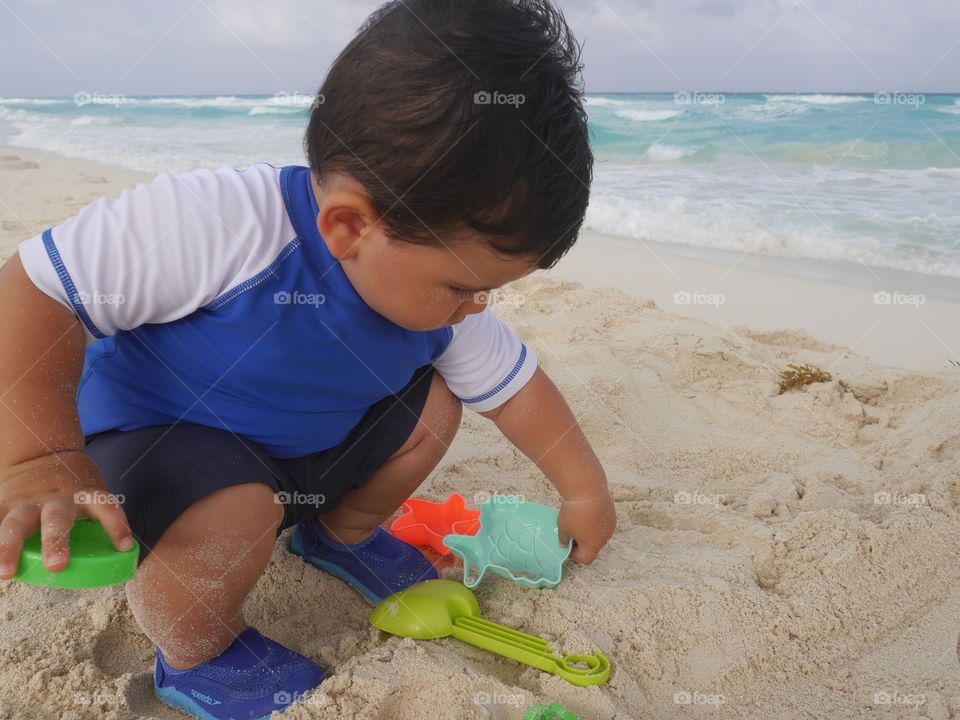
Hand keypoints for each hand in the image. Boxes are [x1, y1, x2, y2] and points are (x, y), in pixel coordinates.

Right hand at [0, 451, 132, 578]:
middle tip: (56, 565)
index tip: (125, 547)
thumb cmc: (75, 486)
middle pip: (56, 517)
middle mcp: (57, 497)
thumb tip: (121, 559)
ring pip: (16, 522)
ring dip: (8, 548)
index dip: (117, 525)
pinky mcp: (5, 504)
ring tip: (5, 574)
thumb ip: (98, 520)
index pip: (106, 506)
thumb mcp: (92, 493)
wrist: (42, 454)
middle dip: (55, 541)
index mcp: (85, 493)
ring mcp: (28, 501)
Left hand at [557, 489, 615, 563]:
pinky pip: (603, 524)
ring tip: (579, 522)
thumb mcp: (562, 527)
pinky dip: (595, 523)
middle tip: (572, 534)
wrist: (588, 490)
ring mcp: (610, 526)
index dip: (575, 555)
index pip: (586, 559)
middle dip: (583, 544)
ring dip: (590, 533)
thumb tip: (563, 545)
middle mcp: (604, 538)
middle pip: (594, 547)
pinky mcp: (612, 514)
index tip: (568, 546)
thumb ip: (563, 539)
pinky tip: (587, 513)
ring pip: (599, 535)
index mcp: (592, 545)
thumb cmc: (573, 511)